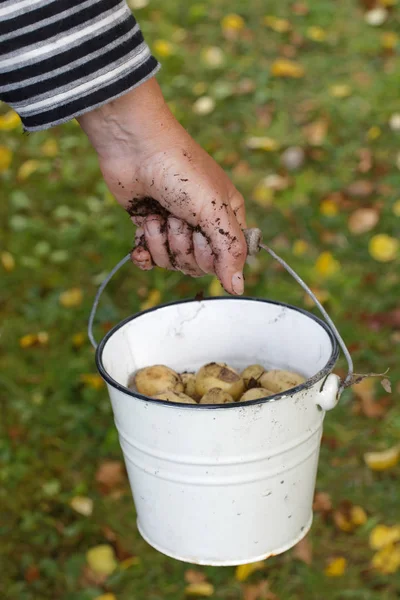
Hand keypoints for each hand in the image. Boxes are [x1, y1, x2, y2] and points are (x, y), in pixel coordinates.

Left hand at [78, 79, 246, 294]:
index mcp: (227, 217)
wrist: (136, 147)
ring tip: (158, 214)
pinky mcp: (148, 227)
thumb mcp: (214, 210)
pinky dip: (143, 252)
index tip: (200, 233)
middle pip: (196, 265)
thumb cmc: (182, 171)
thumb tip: (238, 289)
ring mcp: (174, 226)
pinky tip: (142, 237)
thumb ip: (229, 251)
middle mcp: (202, 224)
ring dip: (160, 240)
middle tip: (177, 218)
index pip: (225, 260)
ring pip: (170, 262)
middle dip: (182, 245)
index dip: (210, 255)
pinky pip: (149, 259)